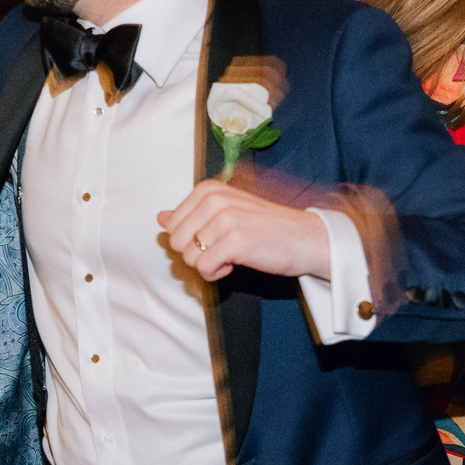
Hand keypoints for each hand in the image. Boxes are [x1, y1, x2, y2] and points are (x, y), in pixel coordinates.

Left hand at [158, 180, 330, 282]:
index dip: (190, 240)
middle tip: (224, 248)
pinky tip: (236, 264)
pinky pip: (204, 269)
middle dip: (196, 253)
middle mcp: (214, 199)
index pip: (171, 225)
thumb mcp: (225, 213)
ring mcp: (224, 219)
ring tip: (232, 255)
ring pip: (189, 257)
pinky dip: (217, 274)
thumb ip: (191, 215)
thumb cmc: (266, 227)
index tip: (215, 237)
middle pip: (176, 242)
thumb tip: (160, 218)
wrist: (304, 238)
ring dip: (208, 265)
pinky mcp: (234, 241)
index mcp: (208, 190)